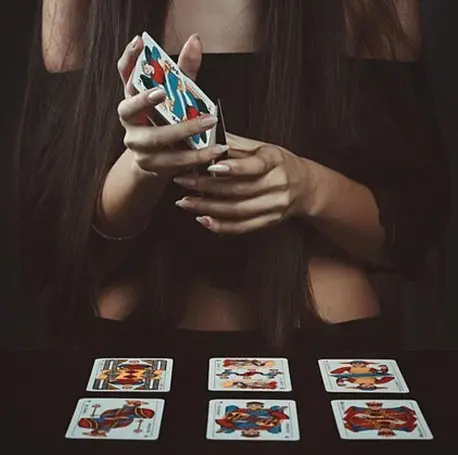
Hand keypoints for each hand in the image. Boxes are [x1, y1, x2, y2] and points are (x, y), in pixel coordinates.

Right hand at [116, 34, 227, 178]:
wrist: (159, 162)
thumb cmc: (169, 121)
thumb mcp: (176, 95)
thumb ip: (185, 71)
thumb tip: (196, 40)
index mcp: (133, 99)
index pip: (124, 75)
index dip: (129, 58)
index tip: (140, 42)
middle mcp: (130, 122)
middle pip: (131, 109)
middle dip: (145, 101)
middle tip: (163, 92)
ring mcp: (138, 146)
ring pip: (156, 140)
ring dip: (184, 132)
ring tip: (210, 124)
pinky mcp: (152, 166)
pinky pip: (174, 162)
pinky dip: (196, 157)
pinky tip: (214, 152)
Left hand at [173, 134, 314, 233]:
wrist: (305, 187)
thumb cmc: (279, 164)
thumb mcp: (263, 148)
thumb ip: (236, 145)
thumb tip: (207, 136)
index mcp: (276, 161)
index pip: (255, 166)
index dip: (233, 167)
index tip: (210, 165)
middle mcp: (277, 185)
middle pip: (240, 190)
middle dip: (207, 187)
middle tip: (183, 182)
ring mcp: (274, 206)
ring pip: (237, 211)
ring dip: (208, 208)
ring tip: (185, 202)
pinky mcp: (269, 222)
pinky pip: (242, 227)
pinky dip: (220, 226)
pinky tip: (203, 220)